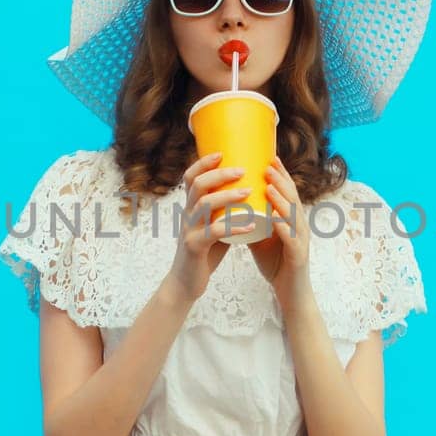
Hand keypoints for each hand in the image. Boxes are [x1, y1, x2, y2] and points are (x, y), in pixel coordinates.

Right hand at [164, 151, 261, 303]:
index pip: (190, 177)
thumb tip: (250, 193)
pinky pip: (214, 233)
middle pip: (198, 185)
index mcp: (191, 208)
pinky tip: (250, 226)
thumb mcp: (212, 226)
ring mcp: (189, 230)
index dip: (203, 162)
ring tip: (248, 192)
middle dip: (220, 174)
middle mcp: (187, 215)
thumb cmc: (205, 253)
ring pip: (205, 205)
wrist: (186, 283)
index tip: (222, 153)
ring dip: (227, 195)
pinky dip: (234, 227)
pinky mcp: (195, 247)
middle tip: (242, 170)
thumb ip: (224, 212)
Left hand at [249, 154, 311, 306]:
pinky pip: (292, 240)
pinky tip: (275, 219)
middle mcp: (299, 227)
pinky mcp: (298, 257)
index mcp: (291, 220)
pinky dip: (283, 228)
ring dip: (282, 199)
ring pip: (294, 216)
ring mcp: (301, 241)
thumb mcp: (260, 237)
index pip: (287, 193)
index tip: (268, 158)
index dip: (280, 175)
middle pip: (293, 198)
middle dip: (281, 180)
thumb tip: (230, 204)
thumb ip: (250, 221)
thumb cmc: (275, 263)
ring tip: (268, 186)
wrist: (290, 293)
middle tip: (268, 165)